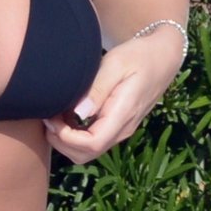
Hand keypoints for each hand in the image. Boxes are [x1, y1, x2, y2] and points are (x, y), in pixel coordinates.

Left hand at [42, 28, 183, 163]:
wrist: (162, 56)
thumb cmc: (139, 55)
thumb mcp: (116, 64)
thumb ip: (97, 89)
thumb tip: (77, 113)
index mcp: (123, 115)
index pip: (92, 144)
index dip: (66, 138)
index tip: (52, 118)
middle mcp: (122, 128)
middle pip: (86, 154)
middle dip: (61, 142)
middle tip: (48, 117)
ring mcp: (120, 129)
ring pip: (88, 151)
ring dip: (66, 140)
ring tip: (55, 115)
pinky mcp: (117, 125)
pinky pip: (92, 140)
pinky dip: (74, 135)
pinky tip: (66, 114)